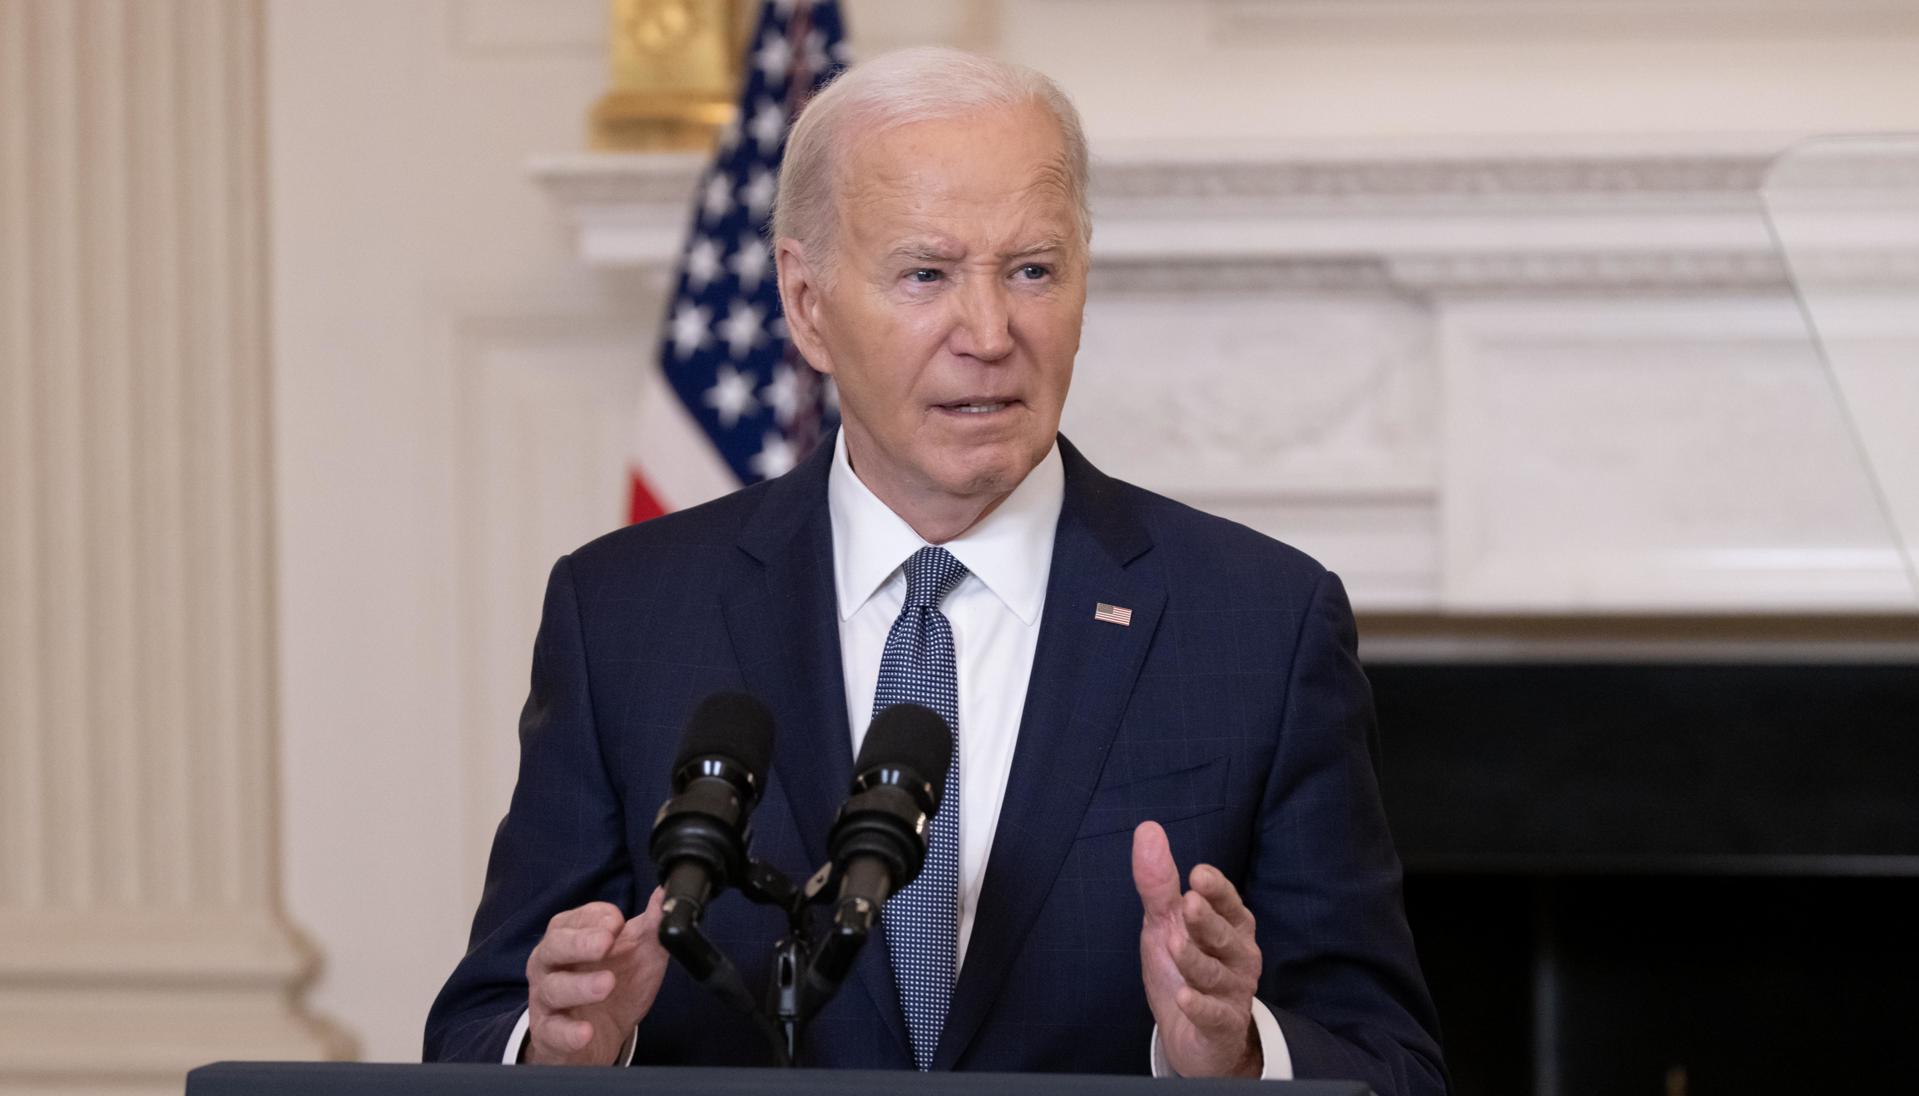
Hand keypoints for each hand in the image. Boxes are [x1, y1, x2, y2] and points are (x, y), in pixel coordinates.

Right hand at [523, 888, 669, 1064]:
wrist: (601, 1035)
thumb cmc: (615, 983)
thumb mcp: (639, 953)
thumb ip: (651, 925)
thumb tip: (665, 893)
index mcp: (569, 936)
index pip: (577, 918)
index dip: (598, 918)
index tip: (618, 923)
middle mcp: (551, 963)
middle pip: (555, 946)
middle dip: (580, 943)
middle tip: (605, 942)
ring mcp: (546, 999)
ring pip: (553, 988)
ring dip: (580, 986)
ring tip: (607, 985)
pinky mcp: (548, 1033)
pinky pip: (552, 1032)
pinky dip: (568, 1032)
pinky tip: (585, 1032)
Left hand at [1132, 821, 1262, 1078]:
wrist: (1192, 1036)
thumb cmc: (1183, 968)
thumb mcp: (1166, 923)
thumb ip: (1159, 883)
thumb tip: (1147, 828)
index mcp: (1230, 926)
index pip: (1229, 903)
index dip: (1217, 890)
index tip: (1198, 874)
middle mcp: (1239, 956)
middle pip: (1226, 936)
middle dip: (1208, 921)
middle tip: (1190, 904)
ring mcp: (1233, 992)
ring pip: (1216, 974)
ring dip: (1195, 960)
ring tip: (1174, 945)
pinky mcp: (1223, 1026)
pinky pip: (1215, 1015)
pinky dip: (1200, 1006)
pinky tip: (1184, 997)